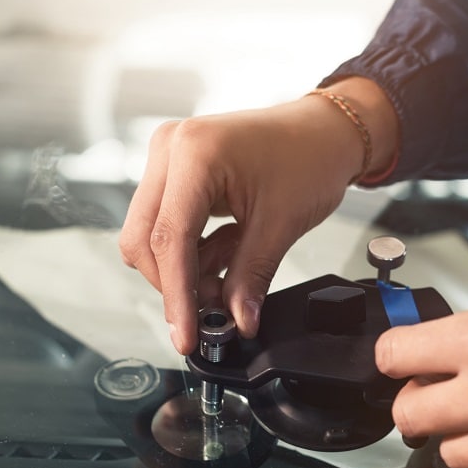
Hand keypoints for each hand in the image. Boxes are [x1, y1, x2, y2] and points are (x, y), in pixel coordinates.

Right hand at [119, 78, 397, 353]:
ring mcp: (169, 157)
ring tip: (229, 277)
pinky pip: (167, 223)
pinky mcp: (176, 170)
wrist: (324, 131)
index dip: (176, 296)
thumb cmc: (310, 158)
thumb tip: (237, 320)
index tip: (186, 336)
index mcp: (195, 154)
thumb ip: (251, 277)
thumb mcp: (281, 224)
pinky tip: (226, 252)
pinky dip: (193, 250)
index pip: (169, 239)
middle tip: (213, 310)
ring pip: (151, 234)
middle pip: (144, 239)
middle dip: (176, 283)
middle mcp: (170, 149)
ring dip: (185, 269)